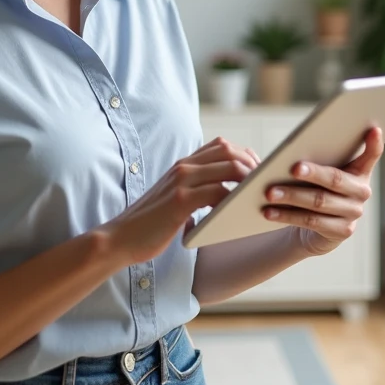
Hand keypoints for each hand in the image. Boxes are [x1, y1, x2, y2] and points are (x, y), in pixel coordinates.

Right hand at [98, 137, 258, 265]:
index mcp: (183, 165)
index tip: (257, 173)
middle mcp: (183, 167)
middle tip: (264, 184)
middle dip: (252, 164)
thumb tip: (225, 196)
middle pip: (229, 150)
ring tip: (258, 197)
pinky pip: (217, 192)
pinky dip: (234, 200)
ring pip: (228, 167)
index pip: (221, 145)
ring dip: (249, 180)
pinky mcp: (180, 201)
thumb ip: (196, 191)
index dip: (244, 155)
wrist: (120, 238)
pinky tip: (240, 213)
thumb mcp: (175, 199)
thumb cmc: (151, 224)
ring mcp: (181, 182)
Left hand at [262, 126, 382, 256]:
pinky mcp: (342, 231)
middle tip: (292, 168)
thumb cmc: (315, 188)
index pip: (372, 154)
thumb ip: (312, 157)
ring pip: (319, 202)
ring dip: (291, 197)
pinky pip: (311, 221)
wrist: (317, 228)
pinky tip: (269, 212)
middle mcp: (362, 191)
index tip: (372, 128)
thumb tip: (270, 153)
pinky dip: (287, 216)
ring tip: (268, 192)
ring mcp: (354, 213)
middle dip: (312, 173)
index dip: (373, 143)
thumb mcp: (317, 171)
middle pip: (335, 179)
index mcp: (360, 170)